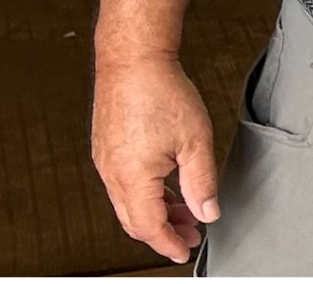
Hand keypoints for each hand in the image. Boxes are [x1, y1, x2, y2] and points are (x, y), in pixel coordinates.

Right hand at [91, 51, 220, 263]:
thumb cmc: (161, 92)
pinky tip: (167, 187)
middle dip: (164, 232)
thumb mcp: (195, 140)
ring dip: (156, 212)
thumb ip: (201, 182)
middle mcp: (112, 174)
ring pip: (129, 203)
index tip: (185, 251)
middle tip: (191, 234)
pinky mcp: (106, 149)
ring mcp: (106, 162)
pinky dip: (145, 194)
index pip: (149, 227)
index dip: (169, 243)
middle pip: (135, 220)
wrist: (132, 60)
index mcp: (132, 178)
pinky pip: (123, 185)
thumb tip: (207, 212)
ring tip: (186, 211)